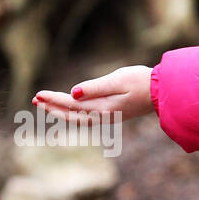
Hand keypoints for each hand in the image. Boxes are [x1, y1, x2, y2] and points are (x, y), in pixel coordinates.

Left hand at [33, 65, 152, 121]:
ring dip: (60, 111)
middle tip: (35, 100)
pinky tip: (69, 109)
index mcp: (101, 107)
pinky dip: (72, 114)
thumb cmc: (141, 82)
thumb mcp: (117, 80)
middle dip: (52, 107)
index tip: (38, 94)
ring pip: (77, 118)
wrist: (163, 92)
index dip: (53, 99)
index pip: (71, 104)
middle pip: (70, 115)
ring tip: (45, 104)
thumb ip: (94, 88)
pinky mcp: (112, 114)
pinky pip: (85, 118)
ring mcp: (107, 116)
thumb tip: (73, 94)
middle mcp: (102, 115)